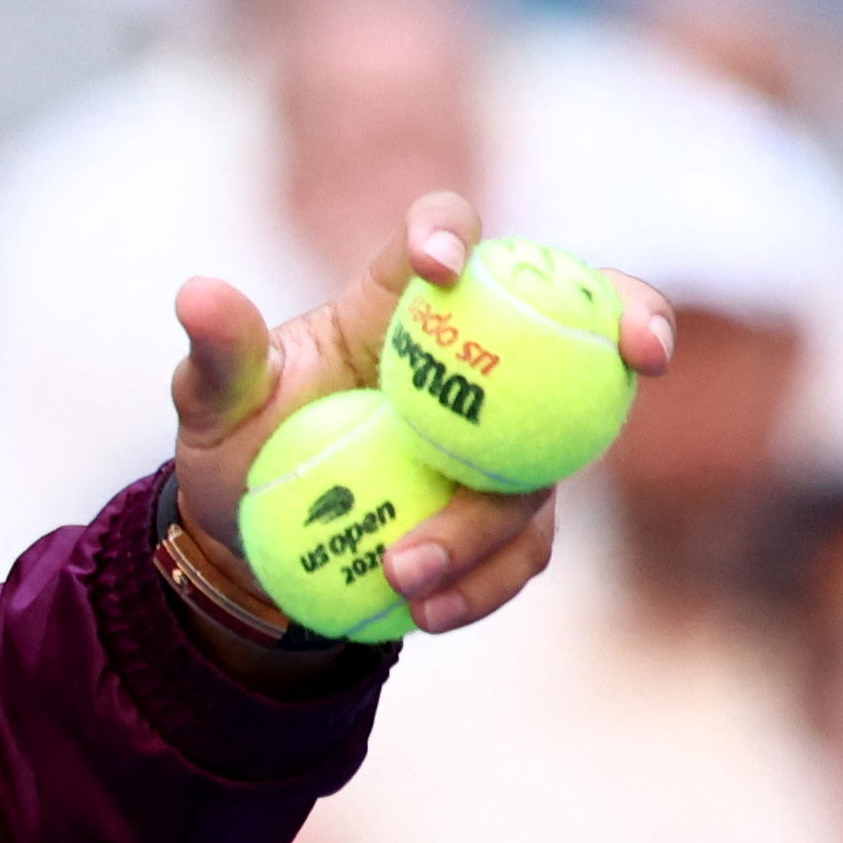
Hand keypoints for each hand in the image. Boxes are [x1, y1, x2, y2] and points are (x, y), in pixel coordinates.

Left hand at [166, 190, 675, 640]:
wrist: (258, 547)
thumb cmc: (242, 447)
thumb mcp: (213, 404)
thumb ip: (218, 354)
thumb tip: (198, 294)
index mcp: (399, 308)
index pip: (442, 239)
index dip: (452, 232)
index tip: (440, 265)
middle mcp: (477, 362)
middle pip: (579, 314)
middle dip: (633, 316)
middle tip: (644, 355)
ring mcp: (508, 441)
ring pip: (544, 465)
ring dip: (484, 522)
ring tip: (403, 570)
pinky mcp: (513, 518)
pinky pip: (522, 549)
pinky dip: (479, 582)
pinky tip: (425, 610)